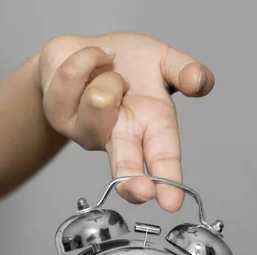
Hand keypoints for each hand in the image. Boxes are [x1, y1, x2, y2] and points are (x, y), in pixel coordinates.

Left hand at [38, 33, 214, 211]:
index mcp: (151, 130)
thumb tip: (199, 83)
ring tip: (112, 71)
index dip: (167, 182)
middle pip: (124, 166)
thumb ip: (184, 71)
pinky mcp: (58, 113)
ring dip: (109, 74)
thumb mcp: (163, 61)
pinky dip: (88, 56)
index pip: (162, 161)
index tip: (171, 203)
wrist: (86, 50)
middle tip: (141, 191)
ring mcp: (86, 130)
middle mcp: (119, 138)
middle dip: (132, 180)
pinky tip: (93, 61)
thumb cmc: (128, 64)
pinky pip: (74, 75)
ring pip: (99, 99)